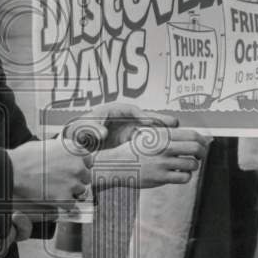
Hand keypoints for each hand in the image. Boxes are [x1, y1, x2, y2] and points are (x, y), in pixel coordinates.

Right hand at [10, 137, 91, 208]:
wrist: (14, 170)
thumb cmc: (26, 157)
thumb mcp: (50, 145)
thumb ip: (64, 152)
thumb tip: (68, 158)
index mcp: (75, 151)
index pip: (88, 160)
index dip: (80, 166)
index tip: (73, 170)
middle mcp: (78, 166)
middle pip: (86, 177)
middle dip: (76, 179)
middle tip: (62, 181)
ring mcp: (73, 183)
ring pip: (80, 191)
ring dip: (71, 192)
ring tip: (55, 189)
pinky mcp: (65, 198)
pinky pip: (71, 204)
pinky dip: (63, 203)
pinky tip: (53, 198)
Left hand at [62, 104, 178, 151]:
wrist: (80, 142)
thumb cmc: (82, 131)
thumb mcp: (84, 129)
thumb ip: (93, 130)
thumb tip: (103, 134)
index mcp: (114, 110)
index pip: (132, 111)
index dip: (143, 115)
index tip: (151, 121)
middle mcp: (125, 118)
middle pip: (145, 117)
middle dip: (159, 120)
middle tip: (173, 123)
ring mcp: (129, 128)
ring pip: (148, 128)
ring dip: (160, 131)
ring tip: (176, 134)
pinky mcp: (131, 138)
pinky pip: (145, 139)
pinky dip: (154, 142)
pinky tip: (165, 147)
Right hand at [93, 127, 207, 188]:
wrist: (117, 164)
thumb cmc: (134, 151)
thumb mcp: (149, 136)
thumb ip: (169, 136)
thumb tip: (194, 137)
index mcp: (163, 135)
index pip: (192, 135)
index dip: (202, 140)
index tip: (203, 144)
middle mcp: (164, 148)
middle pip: (196, 148)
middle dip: (202, 153)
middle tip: (200, 155)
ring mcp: (163, 163)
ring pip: (192, 165)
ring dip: (193, 166)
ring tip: (186, 165)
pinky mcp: (161, 177)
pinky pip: (184, 177)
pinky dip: (185, 176)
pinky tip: (178, 173)